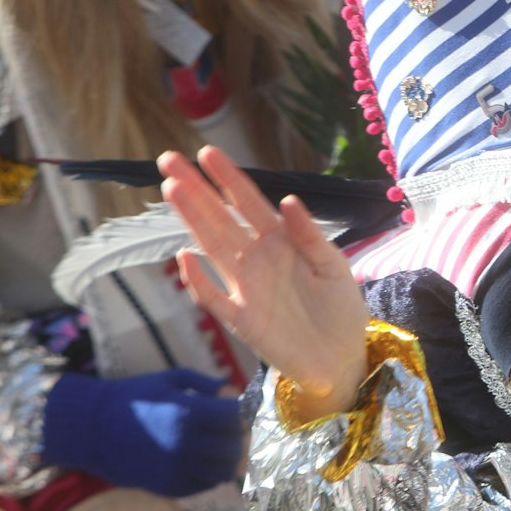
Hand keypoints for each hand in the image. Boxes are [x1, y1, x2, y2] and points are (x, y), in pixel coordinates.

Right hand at [41, 369, 243, 497]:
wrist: (91, 429)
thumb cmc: (132, 398)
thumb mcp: (169, 380)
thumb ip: (205, 384)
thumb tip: (233, 392)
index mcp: (188, 413)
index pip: (235, 417)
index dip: (244, 412)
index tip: (244, 408)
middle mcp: (186, 445)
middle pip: (235, 446)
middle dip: (241, 436)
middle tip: (239, 428)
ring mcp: (178, 470)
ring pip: (225, 469)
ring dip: (231, 457)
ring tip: (225, 444)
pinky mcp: (171, 488)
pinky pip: (206, 483)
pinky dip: (213, 472)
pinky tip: (206, 458)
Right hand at [159, 147, 370, 415]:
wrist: (342, 358)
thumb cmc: (340, 309)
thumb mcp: (335, 267)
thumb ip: (311, 237)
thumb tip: (288, 200)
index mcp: (281, 242)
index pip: (248, 203)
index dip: (229, 178)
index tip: (207, 152)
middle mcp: (256, 259)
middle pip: (220, 218)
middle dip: (196, 190)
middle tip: (168, 161)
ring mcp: (245, 288)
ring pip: (211, 248)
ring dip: (193, 221)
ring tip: (173, 190)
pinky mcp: (242, 321)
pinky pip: (214, 298)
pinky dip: (199, 282)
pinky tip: (184, 258)